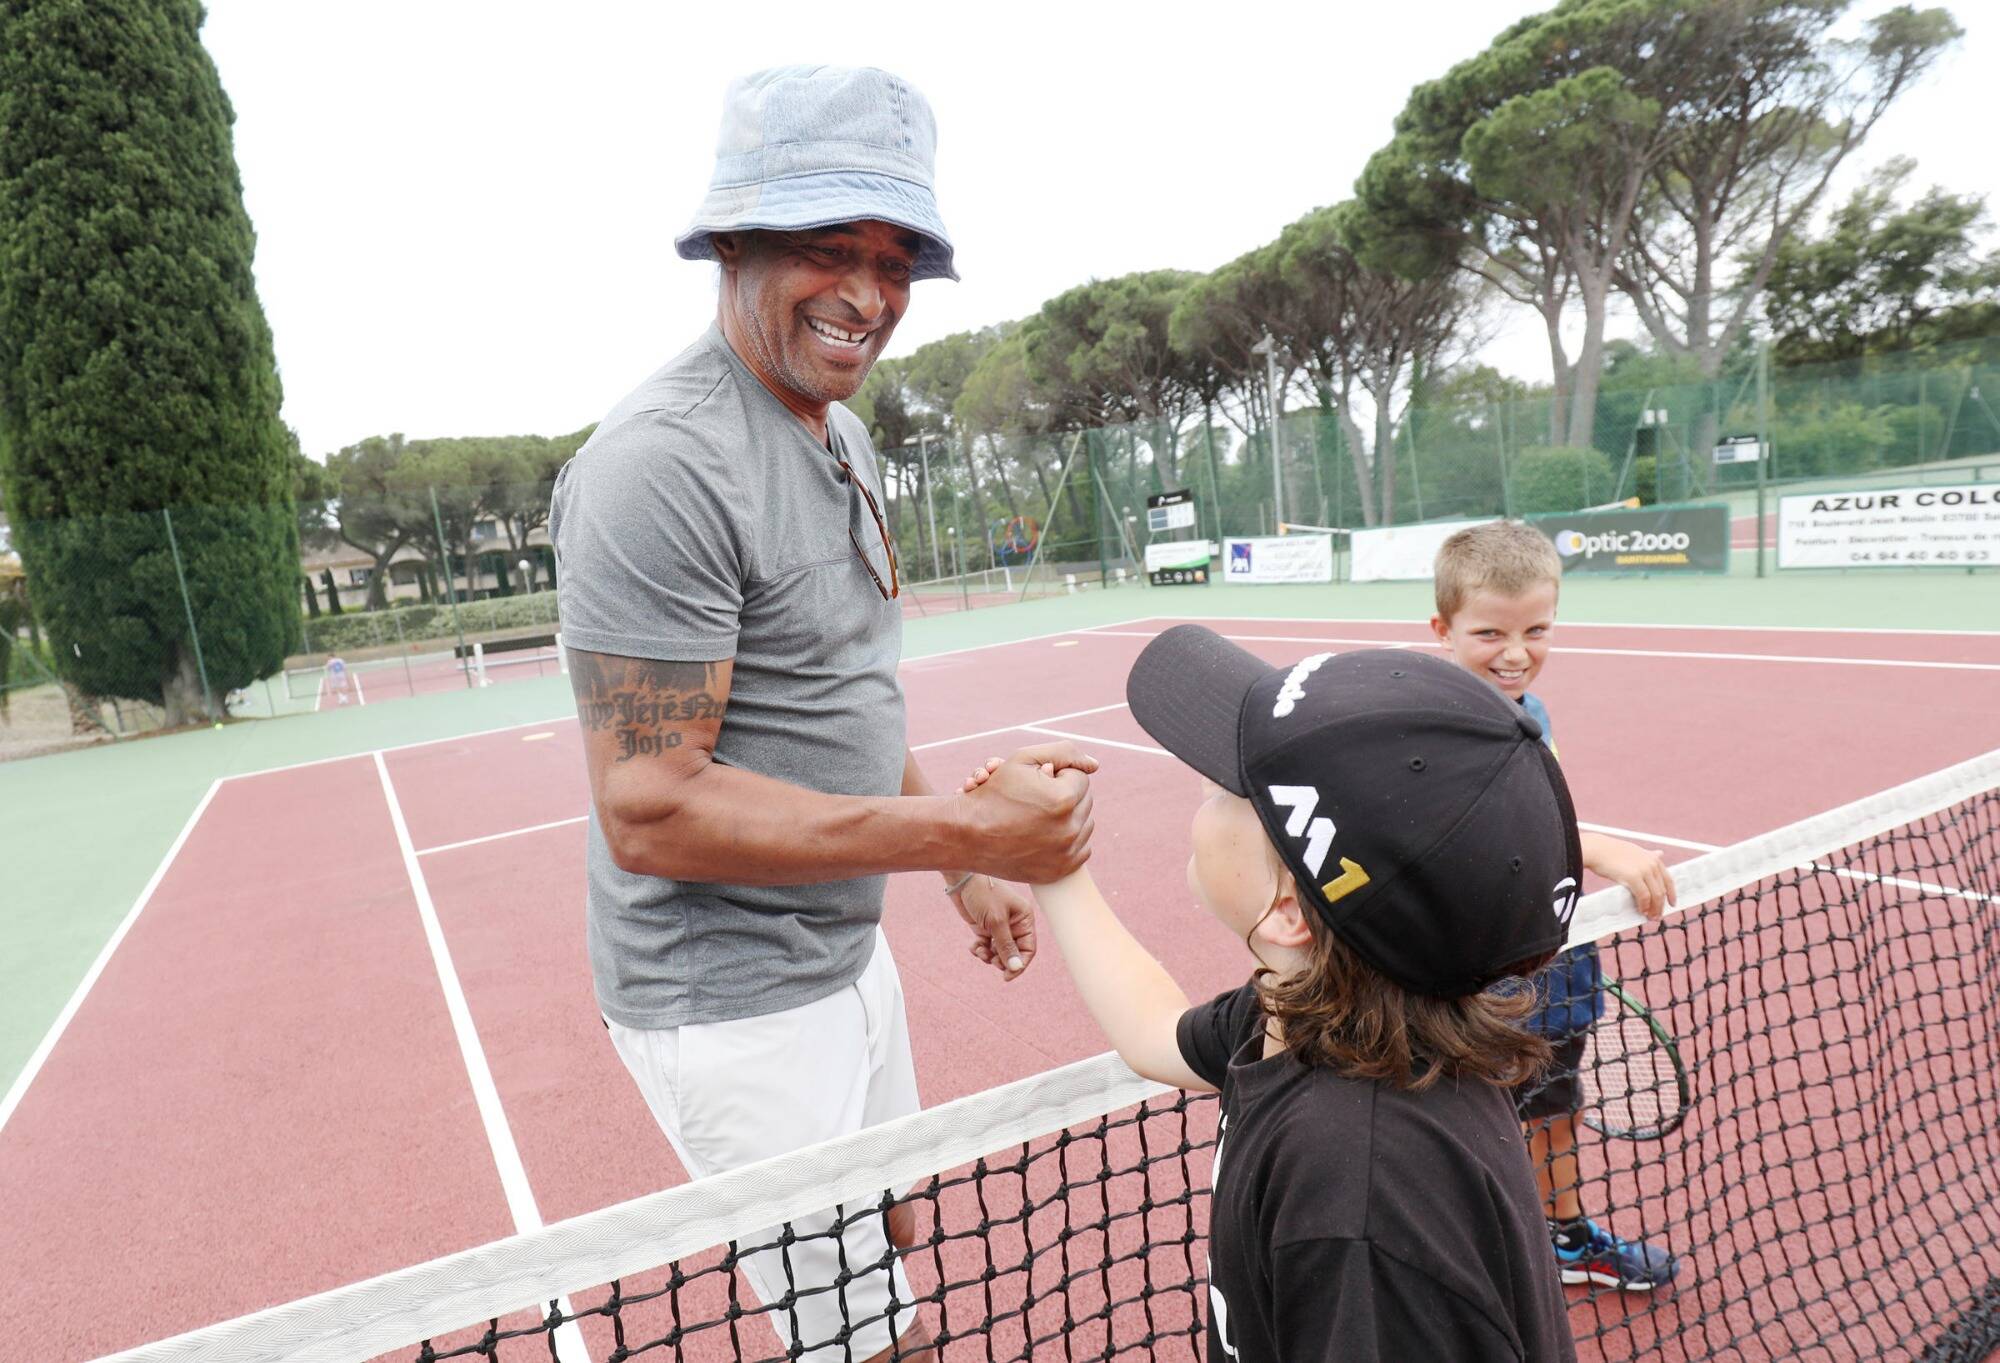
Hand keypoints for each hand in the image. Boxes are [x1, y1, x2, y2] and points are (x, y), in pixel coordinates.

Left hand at [952, 874, 1037, 979]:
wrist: (961, 880)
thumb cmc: (983, 894)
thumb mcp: (996, 922)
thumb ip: (1006, 946)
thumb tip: (1015, 968)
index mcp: (1024, 919)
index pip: (1028, 949)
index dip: (1019, 964)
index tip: (1006, 976)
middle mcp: (1014, 924)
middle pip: (1014, 953)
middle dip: (1002, 960)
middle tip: (990, 960)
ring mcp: (999, 927)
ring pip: (999, 952)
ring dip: (990, 956)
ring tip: (980, 952)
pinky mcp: (985, 928)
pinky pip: (987, 946)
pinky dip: (981, 950)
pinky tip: (974, 947)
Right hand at [953, 741, 1098, 882]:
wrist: (966, 836)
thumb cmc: (992, 794)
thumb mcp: (1022, 759)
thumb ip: (1063, 752)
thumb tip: (1094, 765)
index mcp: (1064, 799)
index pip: (1080, 777)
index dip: (1057, 774)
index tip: (1036, 781)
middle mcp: (1070, 829)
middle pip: (1085, 800)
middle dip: (1064, 794)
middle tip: (1036, 797)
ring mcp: (1067, 853)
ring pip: (1085, 824)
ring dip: (1068, 816)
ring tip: (1039, 813)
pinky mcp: (1061, 870)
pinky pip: (1080, 849)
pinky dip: (1068, 840)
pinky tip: (1045, 832)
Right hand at [1582, 832, 1675, 919]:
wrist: (1597, 849)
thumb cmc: (1612, 851)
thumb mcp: (1636, 851)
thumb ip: (1648, 855)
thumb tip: (1661, 853)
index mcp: (1653, 859)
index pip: (1668, 879)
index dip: (1672, 893)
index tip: (1672, 904)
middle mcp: (1651, 864)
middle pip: (1662, 890)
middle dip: (1661, 905)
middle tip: (1657, 916)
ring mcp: (1644, 870)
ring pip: (1655, 895)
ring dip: (1654, 908)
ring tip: (1650, 917)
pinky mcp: (1633, 877)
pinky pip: (1643, 896)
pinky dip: (1644, 905)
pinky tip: (1642, 910)